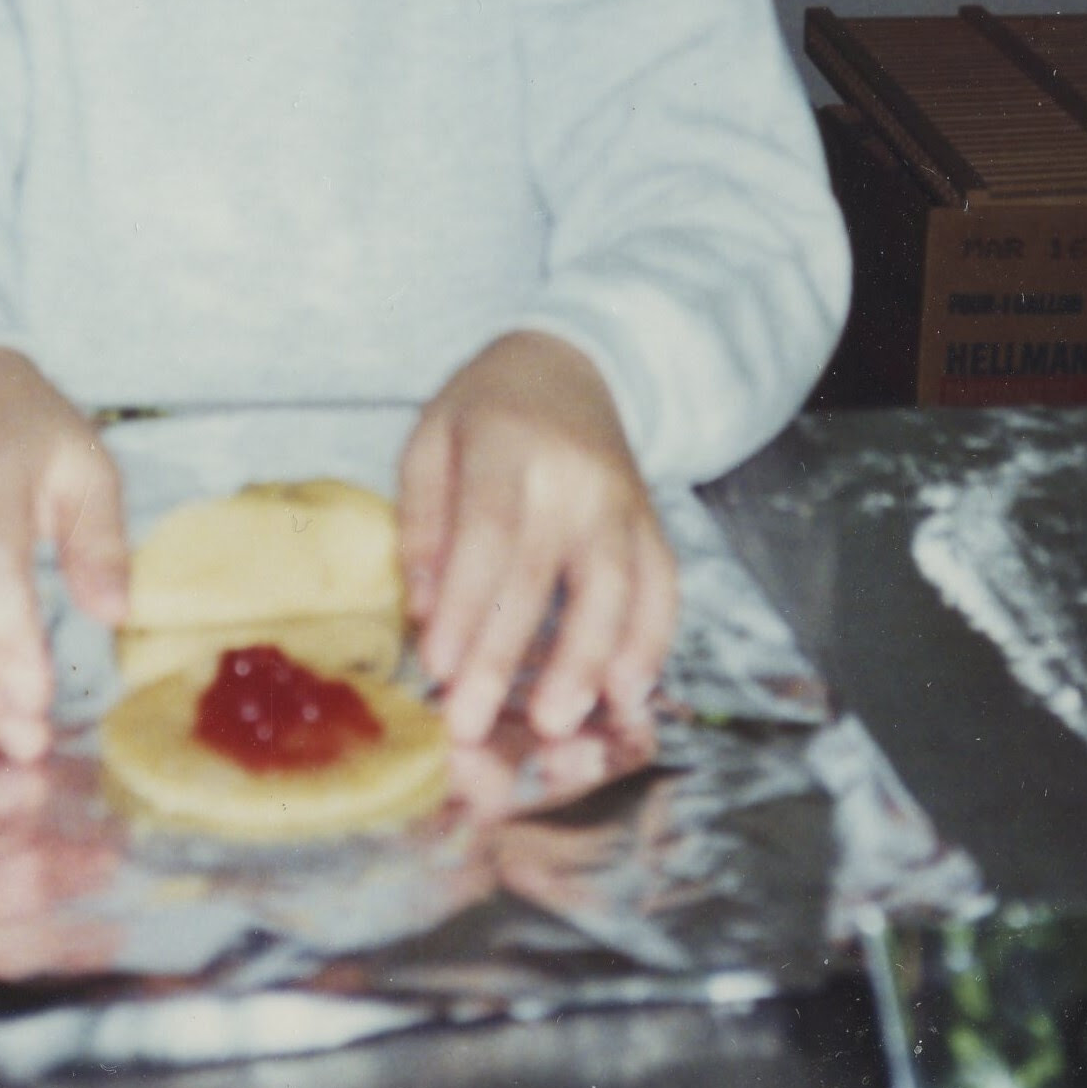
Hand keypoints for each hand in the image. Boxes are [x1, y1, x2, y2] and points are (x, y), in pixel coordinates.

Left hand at [399, 331, 675, 747]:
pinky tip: (628, 692)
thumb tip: (423, 610)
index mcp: (508, 447)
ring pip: (614, 589)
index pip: (487, 535)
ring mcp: (624, 502)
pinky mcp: (652, 524)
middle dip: (506, 656)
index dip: (463, 605)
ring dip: (587, 662)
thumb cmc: (485, 412)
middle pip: (544, 575)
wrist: (570, 365)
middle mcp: (576, 477)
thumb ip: (422, 519)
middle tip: (475, 722)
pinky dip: (651, 643)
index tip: (437, 671)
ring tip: (559, 721)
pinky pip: (663, 586)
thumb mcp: (430, 440)